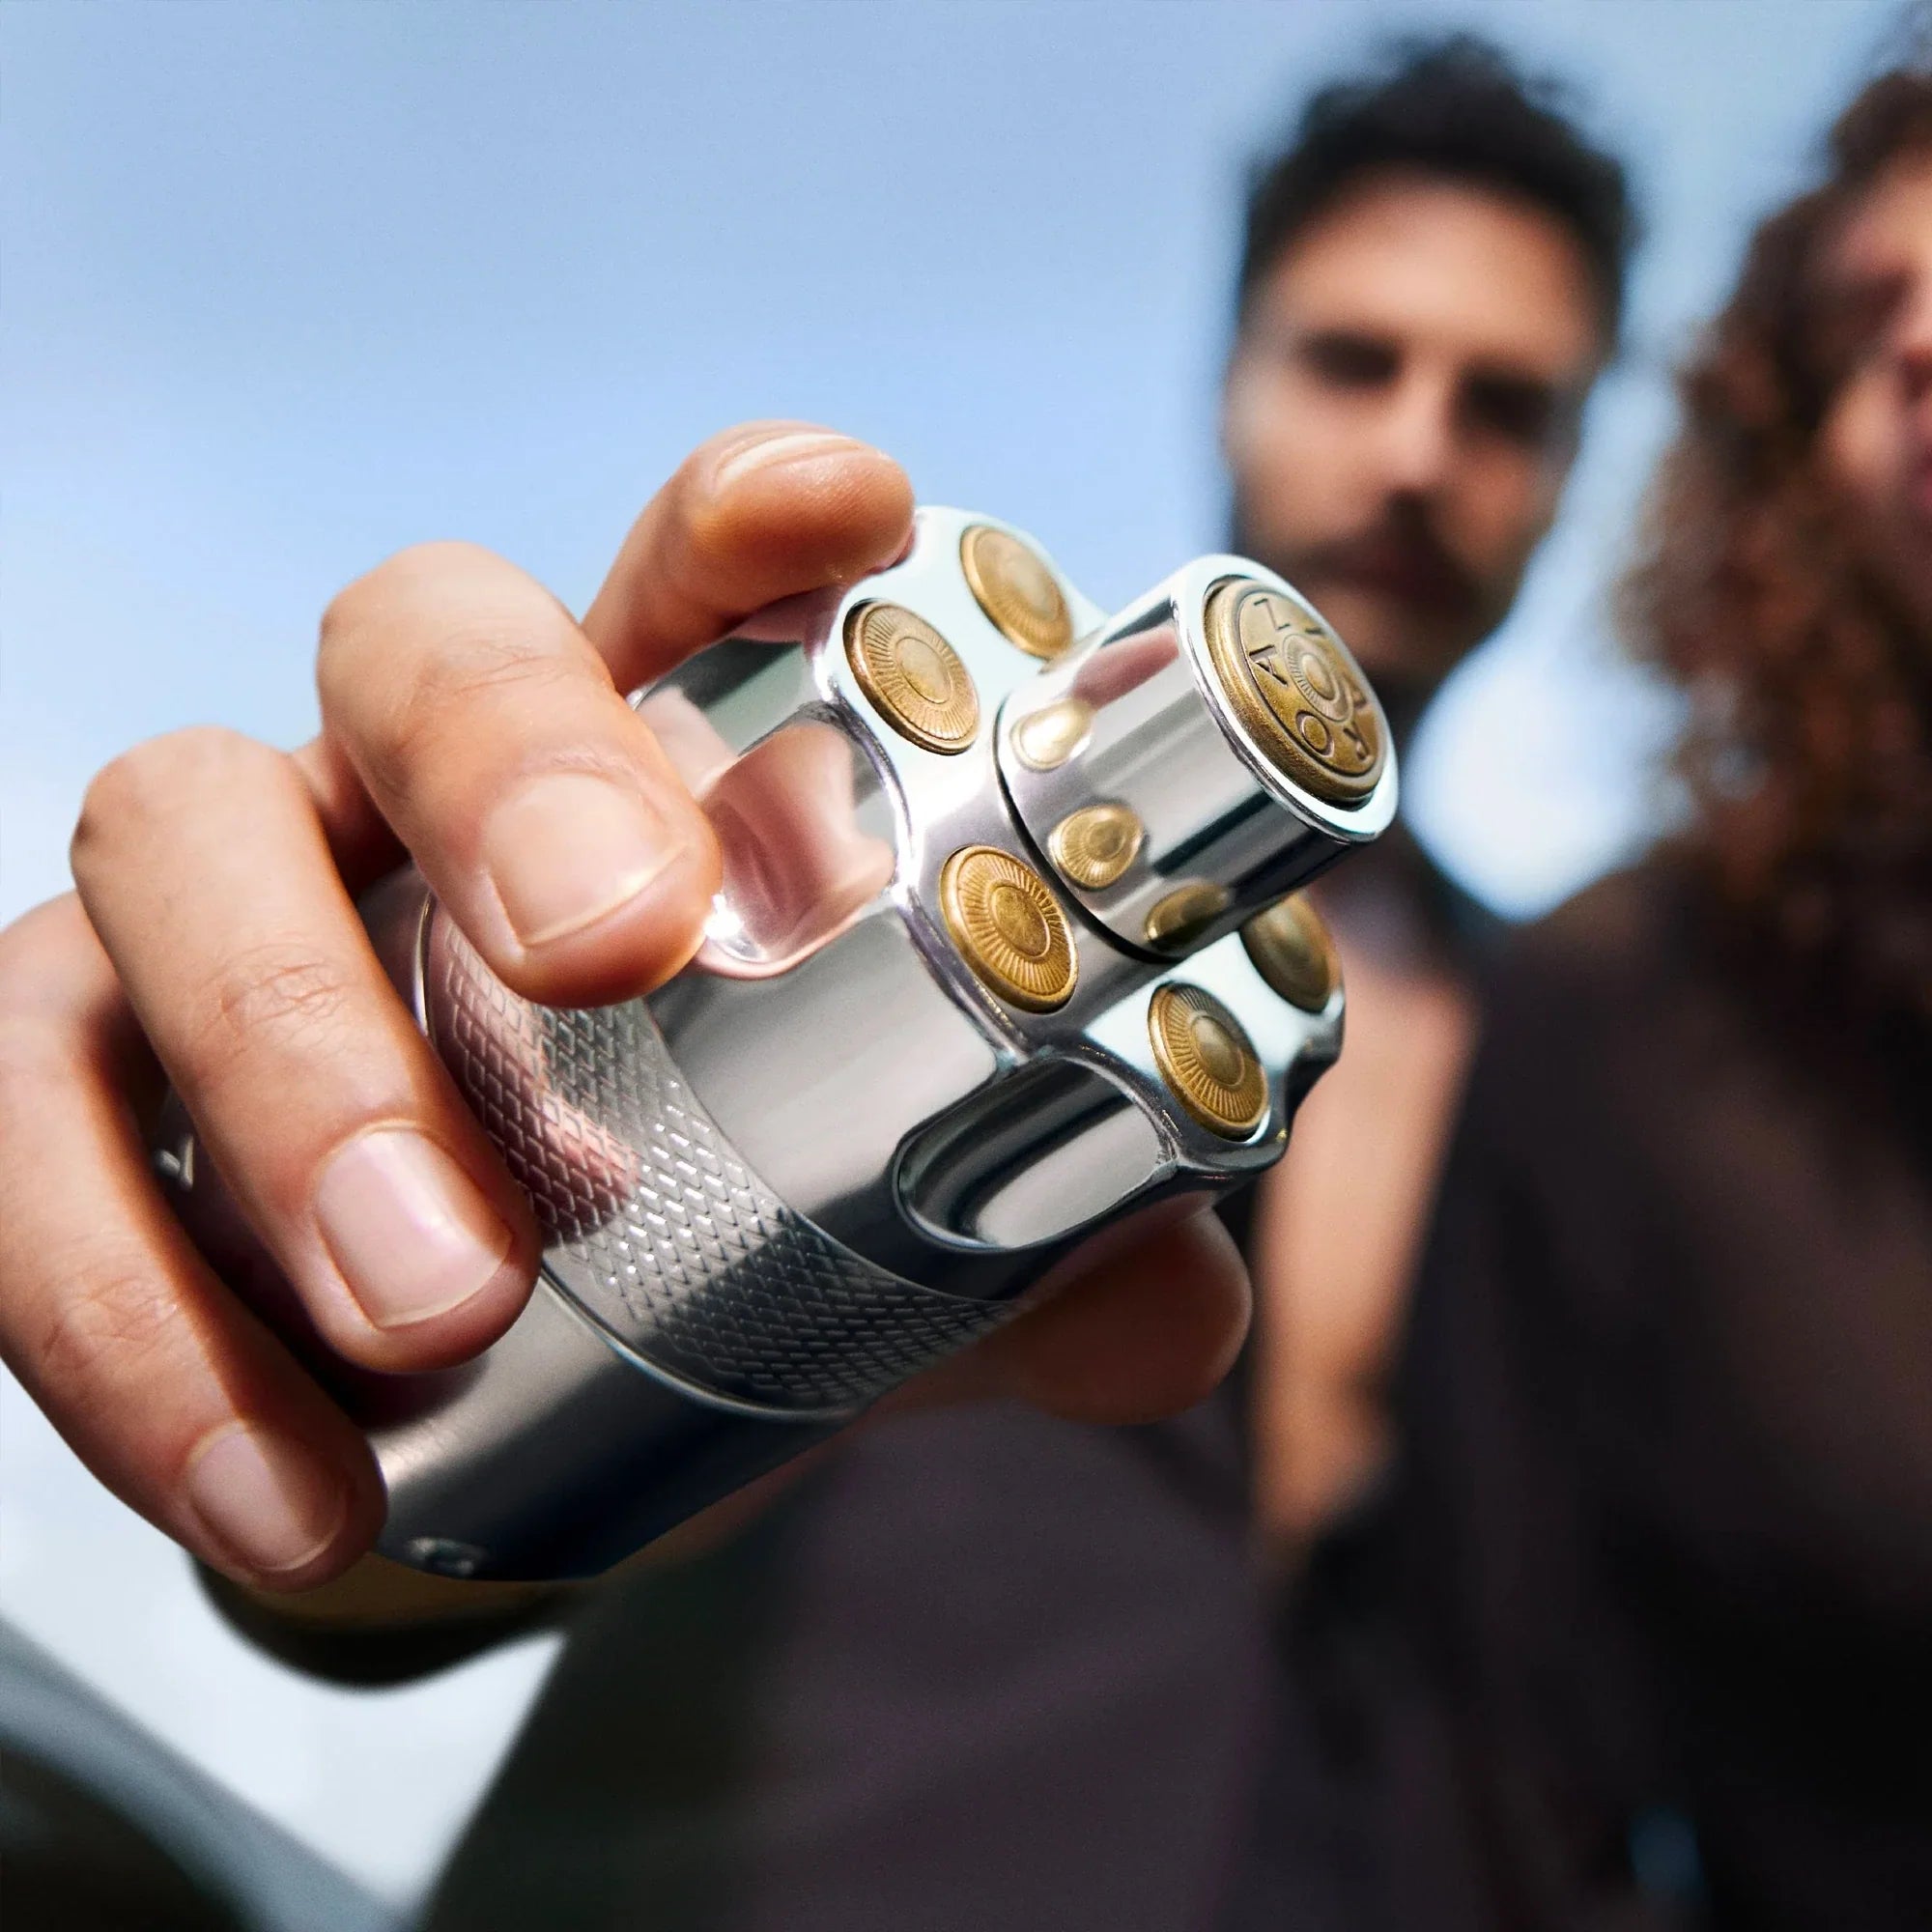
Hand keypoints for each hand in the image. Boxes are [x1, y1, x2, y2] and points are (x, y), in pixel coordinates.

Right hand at [0, 423, 1249, 1592]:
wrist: (455, 1407)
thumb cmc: (671, 1244)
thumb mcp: (871, 1251)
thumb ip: (1032, 1260)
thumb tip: (1177, 1304)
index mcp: (633, 769)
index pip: (682, 576)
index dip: (748, 514)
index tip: (840, 506)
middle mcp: (416, 786)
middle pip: (414, 638)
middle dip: (510, 763)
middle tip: (607, 951)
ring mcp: (226, 903)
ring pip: (173, 836)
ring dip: (299, 1071)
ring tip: (434, 1306)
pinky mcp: (64, 1073)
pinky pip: (18, 1127)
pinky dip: (131, 1317)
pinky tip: (284, 1491)